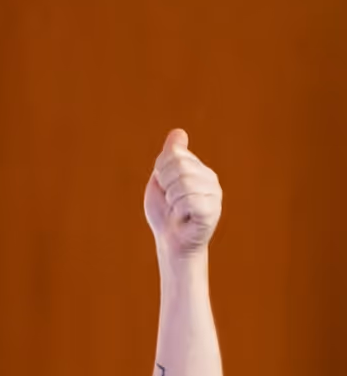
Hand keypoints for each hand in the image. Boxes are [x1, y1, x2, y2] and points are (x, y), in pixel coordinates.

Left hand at [144, 129, 221, 257]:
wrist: (170, 243)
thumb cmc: (165, 214)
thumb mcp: (161, 181)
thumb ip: (168, 157)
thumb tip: (178, 132)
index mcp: (198, 168)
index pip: (173, 155)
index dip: (161, 173)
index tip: (165, 188)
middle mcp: (210, 178)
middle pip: (178, 166)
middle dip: (166, 186)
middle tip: (171, 202)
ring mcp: (214, 194)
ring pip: (182, 183)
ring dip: (172, 200)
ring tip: (177, 210)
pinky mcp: (213, 210)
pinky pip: (188, 200)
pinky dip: (178, 210)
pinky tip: (183, 217)